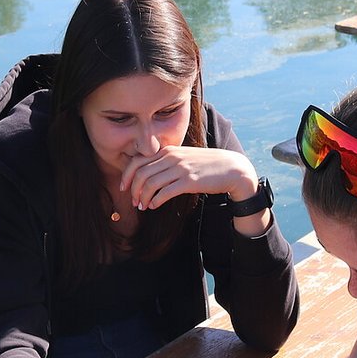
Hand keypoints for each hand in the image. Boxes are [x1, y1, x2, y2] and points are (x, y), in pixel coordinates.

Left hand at [119, 146, 257, 211]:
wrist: (231, 168)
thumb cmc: (207, 165)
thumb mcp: (184, 157)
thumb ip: (168, 161)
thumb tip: (150, 174)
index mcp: (168, 151)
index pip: (138, 161)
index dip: (127, 176)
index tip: (124, 188)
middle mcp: (172, 158)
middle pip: (141, 174)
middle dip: (134, 190)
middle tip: (134, 201)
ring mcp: (180, 169)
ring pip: (151, 184)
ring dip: (143, 198)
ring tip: (143, 206)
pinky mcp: (189, 181)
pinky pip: (165, 192)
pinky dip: (156, 201)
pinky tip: (154, 206)